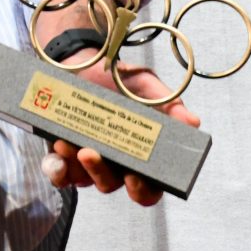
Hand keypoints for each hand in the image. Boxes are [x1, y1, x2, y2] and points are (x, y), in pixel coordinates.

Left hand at [33, 0, 200, 207]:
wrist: (81, 60)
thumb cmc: (119, 79)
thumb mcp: (147, 86)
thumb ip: (169, 104)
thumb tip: (193, 122)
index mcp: (140, 155)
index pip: (148, 188)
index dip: (143, 189)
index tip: (135, 175)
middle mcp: (114, 164)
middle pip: (112, 186)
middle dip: (101, 174)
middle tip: (92, 154)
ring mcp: (86, 161)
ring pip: (84, 180)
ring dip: (76, 165)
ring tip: (68, 141)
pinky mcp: (62, 153)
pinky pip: (58, 172)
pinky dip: (56, 166)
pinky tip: (57, 148)